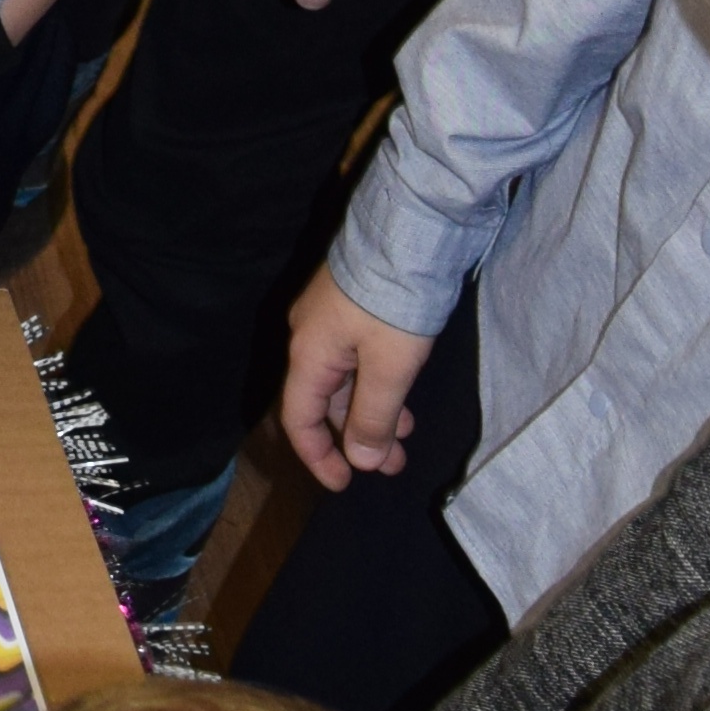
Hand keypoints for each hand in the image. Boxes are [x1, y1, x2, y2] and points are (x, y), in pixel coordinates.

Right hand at [281, 267, 433, 490]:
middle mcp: (311, 336)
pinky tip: (405, 394)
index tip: (345, 485)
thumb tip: (361, 461)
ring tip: (408, 435)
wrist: (410, 225)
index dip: (319, 457)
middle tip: (394, 465)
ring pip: (347, 380)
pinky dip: (379, 385)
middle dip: (358, 438)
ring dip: (374, 412)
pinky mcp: (356, 304)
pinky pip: (359, 359)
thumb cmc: (394, 301)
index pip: (300, 419)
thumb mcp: (390, 367)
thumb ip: (373, 417)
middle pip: (326, 402)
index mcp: (309, 353)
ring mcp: (333, 317)